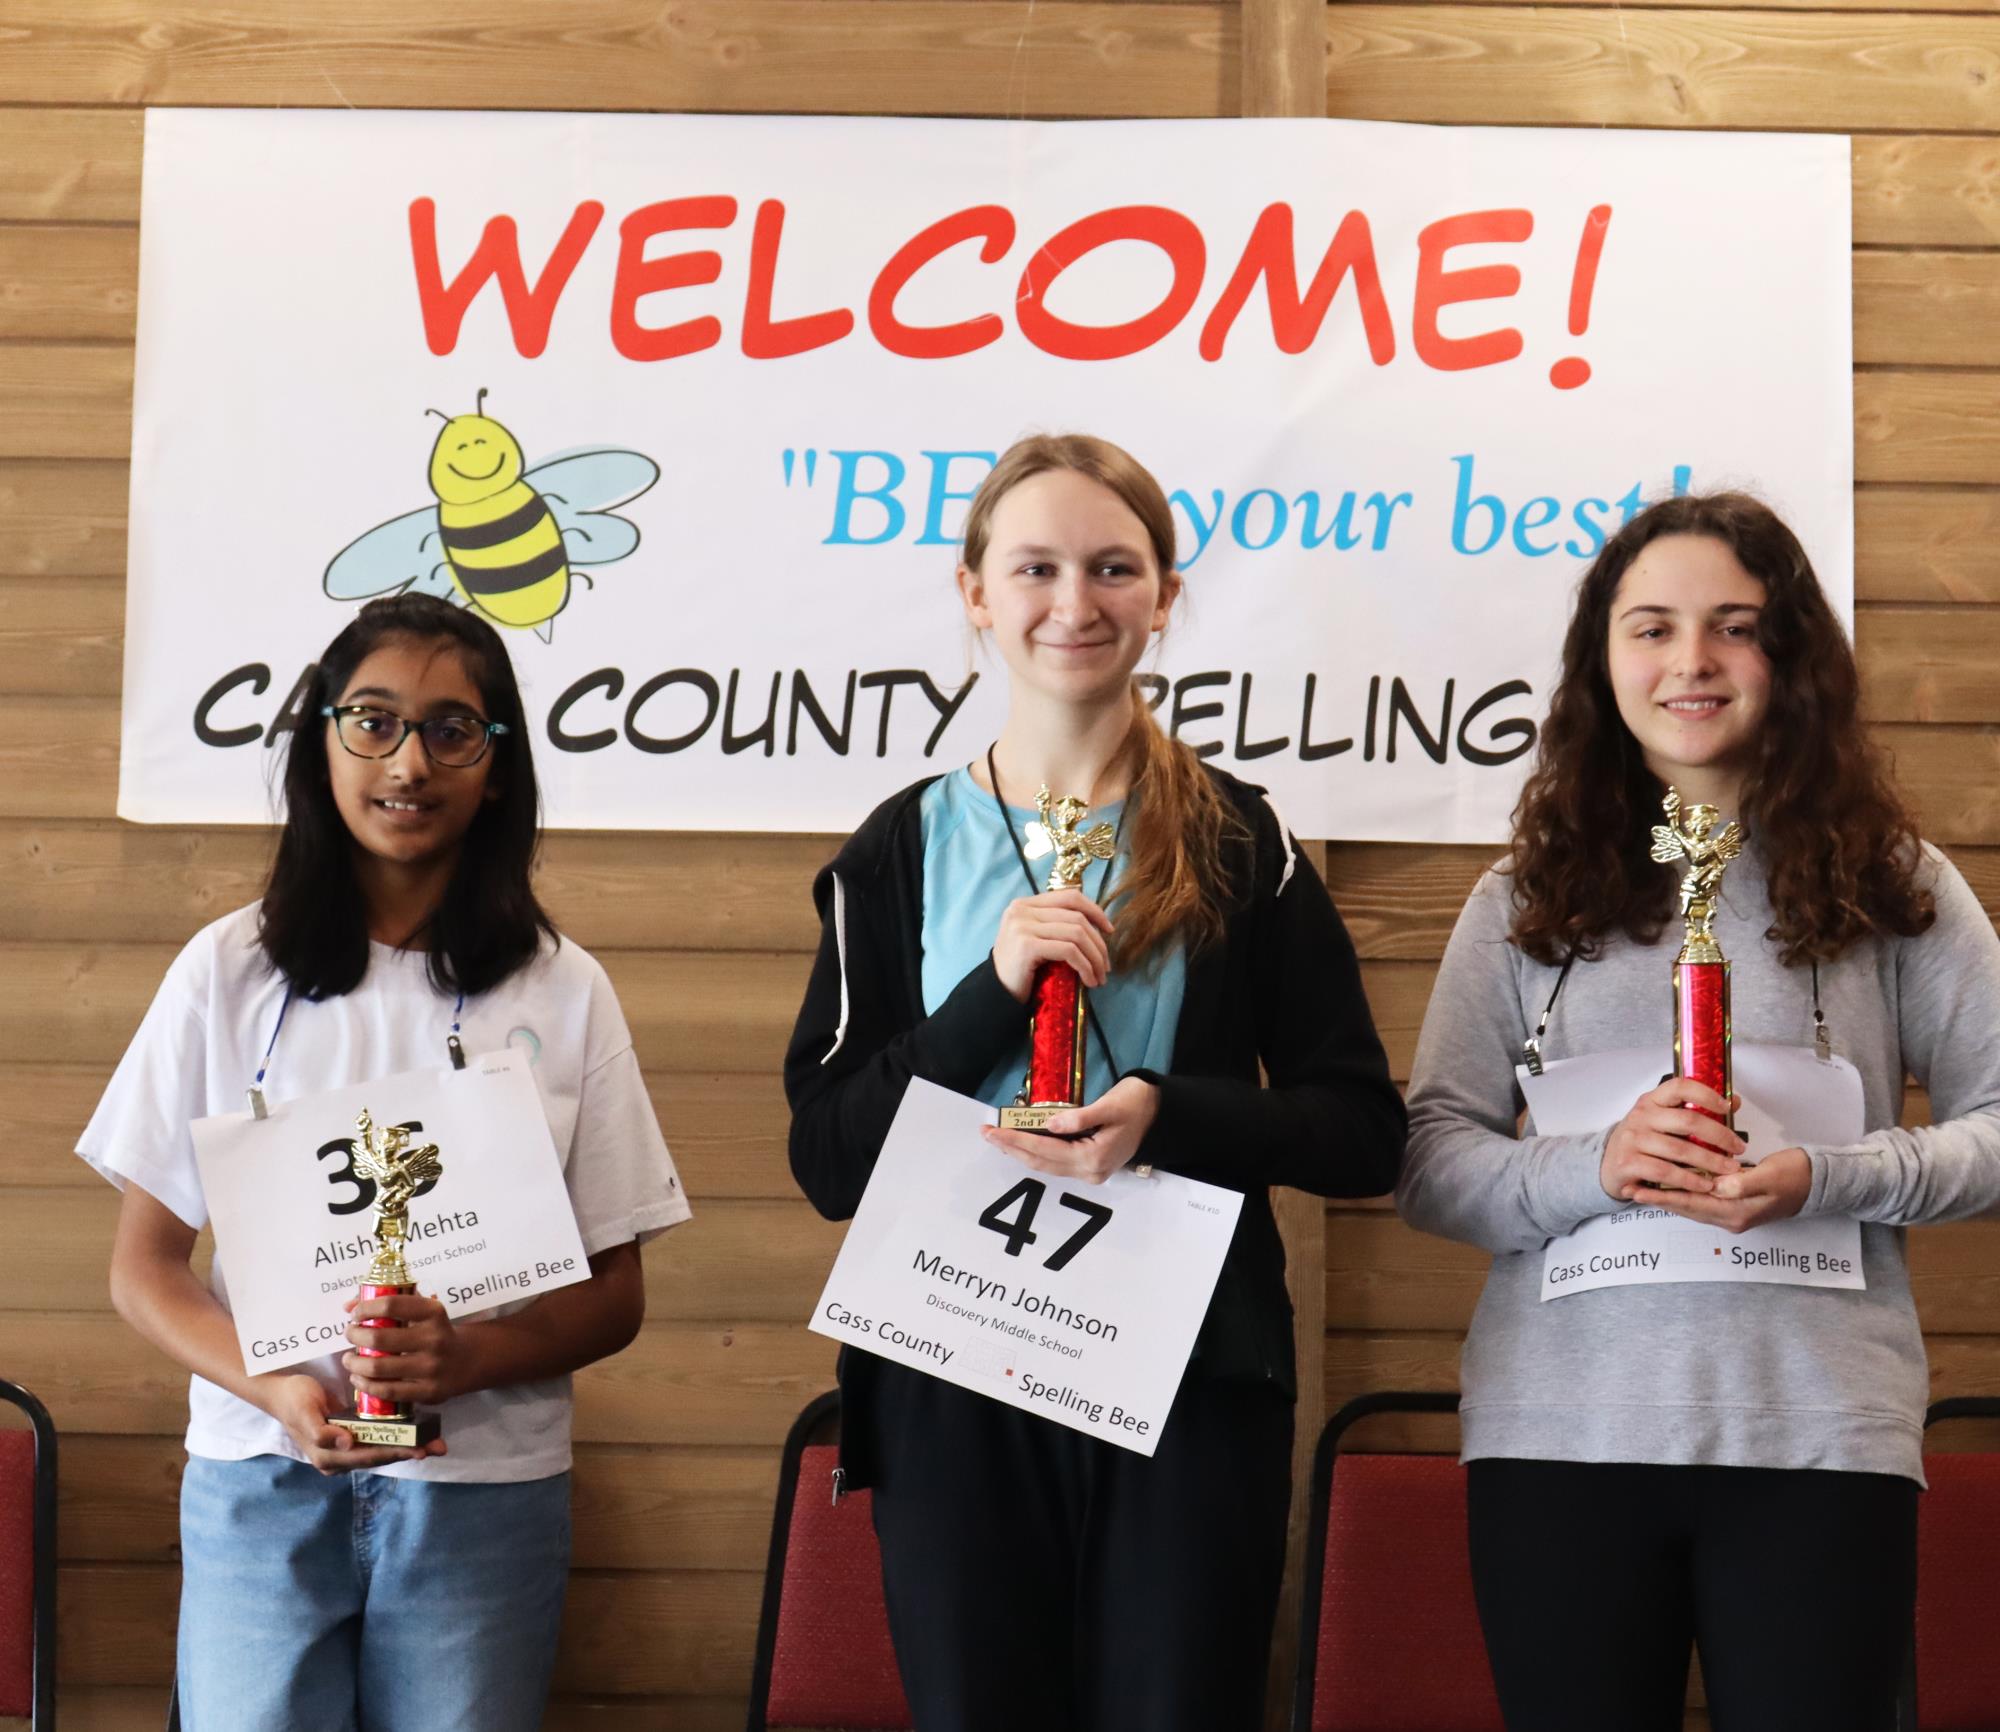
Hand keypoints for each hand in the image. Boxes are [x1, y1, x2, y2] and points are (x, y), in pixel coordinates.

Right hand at [256, 1371, 443, 1475]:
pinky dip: (397, 1436)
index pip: (368, 1456)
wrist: (281, 1391)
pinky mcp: (351, 1437)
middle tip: (438, 1446)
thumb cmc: (293, 1399)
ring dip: (408, 1445)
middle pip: (380, 1456)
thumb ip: (322, 1431)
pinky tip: (416, 1432)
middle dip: (409, 1451)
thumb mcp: (304, 1412)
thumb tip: (346, 1443)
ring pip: (382, 1449)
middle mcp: (339, 1458)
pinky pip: (378, 1439)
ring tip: (434, 1442)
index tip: (419, 1449)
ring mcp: (345, 1449)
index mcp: (328, 1457)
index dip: (395, 1452)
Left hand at [342, 1292, 470, 1408]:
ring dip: (354, 1363)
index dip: (365, 1308)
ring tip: (349, 1359)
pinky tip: (358, 1378)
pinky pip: (387, 1390)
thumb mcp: (423, 1311)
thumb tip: (348, 1305)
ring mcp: (431, 1367)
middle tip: (350, 1334)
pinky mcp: (428, 1392)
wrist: (468, 1360)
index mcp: (433, 1313)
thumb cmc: (436, 1331)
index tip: (355, 1314)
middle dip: (355, 1335)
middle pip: (379, 1338)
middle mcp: (434, 1339)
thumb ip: (390, 1303)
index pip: (391, 1305)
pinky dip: (365, 1385)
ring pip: (378, 1367)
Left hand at [982, 1077, 1159, 1184]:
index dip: (1016, 1140)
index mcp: (1094, 1158)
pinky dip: (1036, 1152)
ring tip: (997, 1138)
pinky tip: (1021, 1144)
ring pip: (1047, 1165)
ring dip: (1020, 1152)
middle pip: (1041, 1162)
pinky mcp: (1090, 1168)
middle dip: (1011, 1148)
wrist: (1159, 1113)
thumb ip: (1080, 1117)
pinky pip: (1056, 1162)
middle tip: (986, 1133)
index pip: (1045, 1150)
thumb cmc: (1136, 1104)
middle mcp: (1090, 1172)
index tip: (992, 1130)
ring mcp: (1091, 1173)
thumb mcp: (1109, 1106)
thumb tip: (1050, 1125)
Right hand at [992, 889, 1113, 1000]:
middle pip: (1077, 917)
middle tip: (1106, 966)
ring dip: (1095, 958)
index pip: (1069, 896)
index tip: (1109, 930)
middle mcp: (1022, 910)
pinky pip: (1069, 951)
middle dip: (1098, 944)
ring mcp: (1023, 926)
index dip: (1095, 911)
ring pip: (1077, 934)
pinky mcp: (1027, 945)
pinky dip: (1085, 967)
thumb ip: (1056, 925)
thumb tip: (1098, 926)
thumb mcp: (1037, 939)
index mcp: (1025, 904)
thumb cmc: (1020, 969)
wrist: (997, 993)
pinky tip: (1089, 981)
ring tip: (1100, 977)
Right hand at [1601, 1077, 1745, 1202]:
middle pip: (1688, 1121)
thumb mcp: (1664, 1120)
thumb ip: (1696, 1111)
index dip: (1706, 1094)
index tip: (1727, 1108)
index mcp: (1652, 1101)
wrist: (1608, 1164)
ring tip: (1729, 1170)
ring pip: (1680, 1150)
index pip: (1680, 1087)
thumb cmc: (1643, 1140)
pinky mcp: (1629, 1163)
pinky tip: (1705, 1184)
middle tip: (1738, 1148)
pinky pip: (1666, 1171)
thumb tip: (1734, 1101)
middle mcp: (1641, 1116)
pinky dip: (1690, 1179)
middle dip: (1719, 1136)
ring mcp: (1633, 1139)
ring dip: (1710, 1161)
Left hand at [1642, 1146, 1812, 1233]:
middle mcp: (1732, 1217)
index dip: (1663, 1197)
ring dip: (1669, 1197)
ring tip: (1644, 1188)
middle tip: (1631, 1189)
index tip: (1638, 1189)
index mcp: (1737, 1211)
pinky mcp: (1736, 1206)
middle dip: (1658, 1199)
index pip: (1691, 1205)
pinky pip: (1702, 1202)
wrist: (1818, 1183)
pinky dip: (1685, 1194)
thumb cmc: (1795, 1175)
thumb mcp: (1770, 1175)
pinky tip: (1673, 1184)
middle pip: (1686, 1208)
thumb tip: (1716, 1186)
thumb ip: (1742, 1183)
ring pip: (1692, 1206)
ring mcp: (1733, 1214)